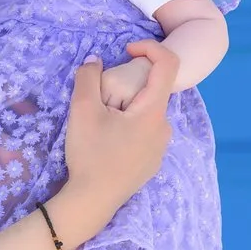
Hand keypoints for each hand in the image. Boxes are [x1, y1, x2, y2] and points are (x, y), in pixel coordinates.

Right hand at [55, 42, 175, 241]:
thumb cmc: (90, 155)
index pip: (168, 65)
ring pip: (147, 113)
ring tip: (102, 123)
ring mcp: (160, 148)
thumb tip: (95, 61)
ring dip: (128, 107)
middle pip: (154, 91)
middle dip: (130, 84)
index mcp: (154, 112)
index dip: (150, 47)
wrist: (92, 202)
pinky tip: (109, 143)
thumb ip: (88, 77)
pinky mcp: (152, 163)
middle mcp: (165, 128)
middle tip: (102, 96)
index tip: (127, 51)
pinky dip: (129, 126)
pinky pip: (145, 133)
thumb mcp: (82, 110)